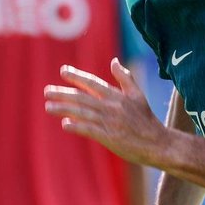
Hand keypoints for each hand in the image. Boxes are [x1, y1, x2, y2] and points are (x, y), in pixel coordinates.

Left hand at [45, 59, 167, 166]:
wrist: (157, 143)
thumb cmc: (147, 120)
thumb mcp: (138, 95)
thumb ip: (125, 78)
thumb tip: (114, 61)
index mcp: (117, 96)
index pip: (93, 83)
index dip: (77, 76)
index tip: (63, 71)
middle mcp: (111, 107)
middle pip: (82, 97)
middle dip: (63, 93)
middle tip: (47, 91)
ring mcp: (109, 122)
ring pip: (82, 113)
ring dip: (63, 109)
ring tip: (48, 107)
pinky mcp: (109, 137)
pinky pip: (89, 130)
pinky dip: (76, 126)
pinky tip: (65, 124)